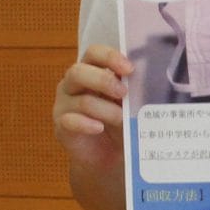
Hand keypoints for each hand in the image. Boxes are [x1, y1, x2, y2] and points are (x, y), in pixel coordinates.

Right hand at [55, 44, 133, 168]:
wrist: (108, 156)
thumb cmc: (119, 123)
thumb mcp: (129, 104)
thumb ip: (132, 89)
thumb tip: (148, 78)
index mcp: (89, 70)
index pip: (93, 53)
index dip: (109, 57)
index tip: (129, 69)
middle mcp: (73, 84)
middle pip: (78, 72)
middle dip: (103, 80)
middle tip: (124, 93)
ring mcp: (64, 104)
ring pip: (81, 100)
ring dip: (104, 109)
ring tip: (121, 118)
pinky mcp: (61, 125)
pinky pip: (70, 121)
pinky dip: (86, 124)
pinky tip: (99, 128)